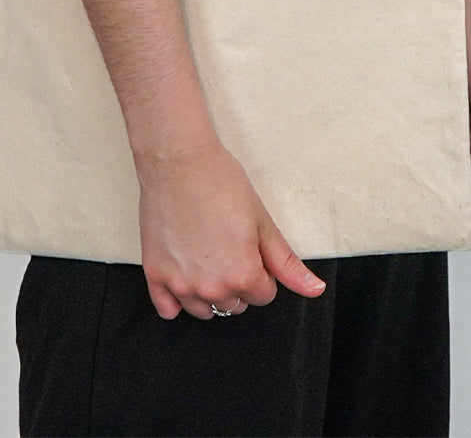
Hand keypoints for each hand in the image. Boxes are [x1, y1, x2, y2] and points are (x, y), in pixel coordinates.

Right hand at [135, 138, 326, 319]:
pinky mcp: (155, 274)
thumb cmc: (220, 182)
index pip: (263, 295)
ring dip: (209, 292)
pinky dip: (176, 300)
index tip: (251, 248)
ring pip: (204, 309)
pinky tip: (184, 276)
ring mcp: (180, 284)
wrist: (178, 160)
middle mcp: (212, 287)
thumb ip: (287, 263)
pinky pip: (167, 309)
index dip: (262, 271)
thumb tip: (315, 290)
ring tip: (207, 257)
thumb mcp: (262, 221)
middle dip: (237, 281)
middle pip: (234, 304)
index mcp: (243, 275)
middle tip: (228, 246)